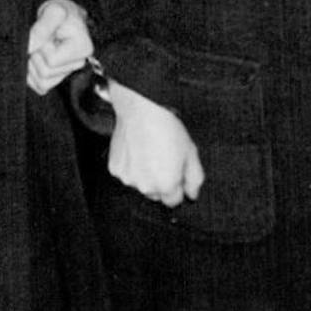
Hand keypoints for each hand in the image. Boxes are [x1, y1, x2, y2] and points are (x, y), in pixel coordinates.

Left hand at [26, 0, 93, 94]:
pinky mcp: (58, 79)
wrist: (63, 16)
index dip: (40, 47)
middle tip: (41, 40)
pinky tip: (35, 59)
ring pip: (42, 82)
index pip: (51, 61)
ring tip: (39, 47)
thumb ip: (41, 28)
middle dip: (35, 55)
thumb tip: (30, 48)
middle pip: (45, 73)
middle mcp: (78, 63)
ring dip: (32, 65)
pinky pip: (40, 87)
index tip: (44, 34)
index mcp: (82, 48)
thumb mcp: (53, 11)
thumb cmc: (61, 12)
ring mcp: (68, 73)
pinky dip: (32, 75)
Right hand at [107, 80, 202, 206]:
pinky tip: (136, 150)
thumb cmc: (167, 128)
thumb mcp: (191, 152)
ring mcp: (128, 179)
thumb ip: (195, 179)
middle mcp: (146, 187)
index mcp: (167, 186)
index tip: (176, 172)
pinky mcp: (115, 169)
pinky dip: (131, 166)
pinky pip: (126, 174)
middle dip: (160, 182)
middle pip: (156, 195)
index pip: (173, 201)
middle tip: (162, 159)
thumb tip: (191, 195)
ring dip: (144, 175)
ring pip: (139, 184)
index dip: (177, 186)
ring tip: (148, 152)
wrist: (140, 109)